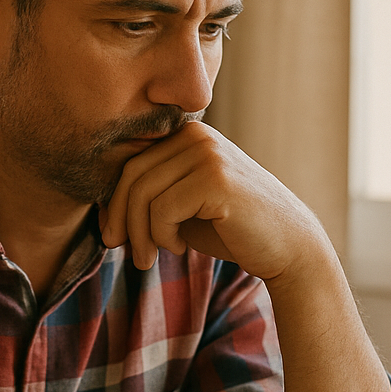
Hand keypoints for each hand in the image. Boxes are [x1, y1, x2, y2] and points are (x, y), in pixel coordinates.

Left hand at [99, 121, 328, 282]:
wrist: (287, 247)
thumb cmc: (231, 230)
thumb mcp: (183, 208)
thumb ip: (150, 200)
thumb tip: (103, 216)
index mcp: (188, 134)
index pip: (132, 164)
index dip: (114, 203)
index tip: (113, 237)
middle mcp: (198, 135)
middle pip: (132, 176)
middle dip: (121, 220)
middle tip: (128, 254)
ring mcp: (208, 153)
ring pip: (143, 193)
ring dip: (141, 234)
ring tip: (151, 257)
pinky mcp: (216, 178)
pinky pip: (162, 209)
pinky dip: (162, 235)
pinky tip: (180, 247)